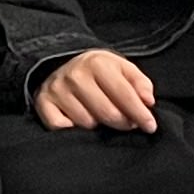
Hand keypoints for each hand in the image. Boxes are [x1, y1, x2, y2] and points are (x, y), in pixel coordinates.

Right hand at [35, 47, 160, 132]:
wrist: (62, 64)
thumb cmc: (99, 71)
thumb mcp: (122, 68)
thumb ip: (140, 83)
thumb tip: (148, 102)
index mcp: (98, 63)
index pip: (124, 94)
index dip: (140, 113)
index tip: (150, 126)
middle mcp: (75, 76)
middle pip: (107, 113)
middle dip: (122, 122)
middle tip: (128, 123)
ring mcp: (57, 90)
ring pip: (86, 123)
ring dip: (98, 126)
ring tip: (100, 116)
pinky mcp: (42, 103)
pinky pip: (61, 127)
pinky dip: (72, 129)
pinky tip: (78, 120)